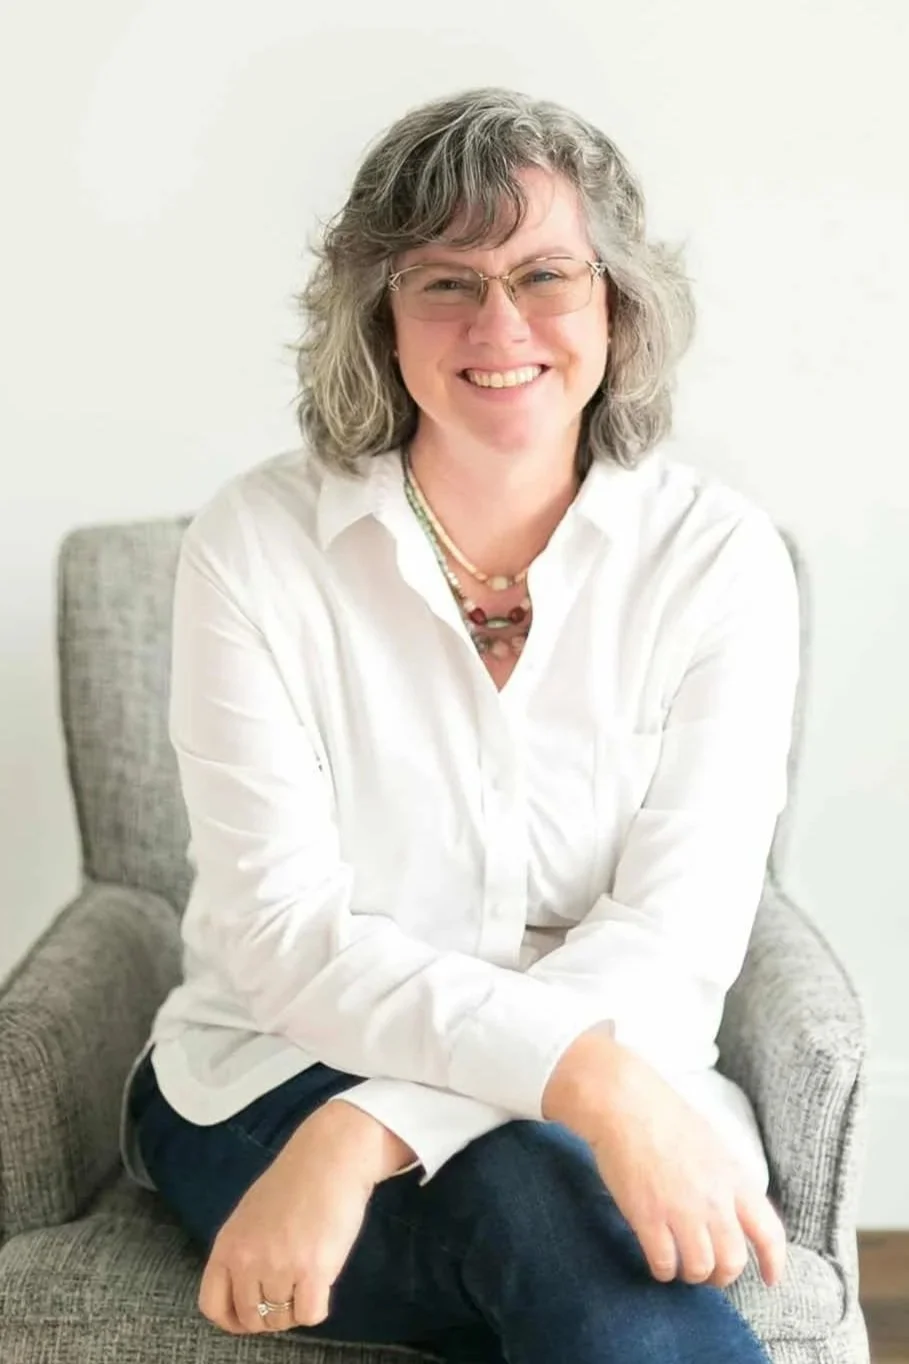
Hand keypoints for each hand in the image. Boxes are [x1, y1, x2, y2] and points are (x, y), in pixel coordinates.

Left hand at [199, 1101, 414, 1333]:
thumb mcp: (251, 1213)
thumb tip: (249, 1291)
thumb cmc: (296, 1180)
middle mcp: (248, 1259)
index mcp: (228, 1244)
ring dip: (296, 1308)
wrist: (331, 1156)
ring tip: (308, 1279)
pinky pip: (310, 1316)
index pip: (212, 1305)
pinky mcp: (313, 1271)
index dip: (232, 1320)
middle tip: (290, 1294)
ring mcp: (279, 1266)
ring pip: (282, 1320)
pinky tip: (323, 1282)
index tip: (250, 1317)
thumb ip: (244, 1251)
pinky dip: (318, 1307)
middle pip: (251, 1318)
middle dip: (271, 1316)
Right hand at [543, 1031, 785, 1289]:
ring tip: (681, 1268)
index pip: (769, 1231)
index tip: (770, 1279)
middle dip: (723, 1275)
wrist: (625, 1102)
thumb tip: (731, 1209)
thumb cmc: (664, 1115)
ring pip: (700, 1268)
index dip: (774, 1262)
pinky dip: (663, 1271)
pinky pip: (664, 1263)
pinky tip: (658, 1263)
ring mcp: (681, 1210)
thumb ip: (726, 1180)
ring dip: (692, 1275)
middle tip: (709, 1273)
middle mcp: (714, 1199)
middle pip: (733, 1260)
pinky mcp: (648, 1217)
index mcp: (734, 1178)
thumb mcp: (712, 1144)